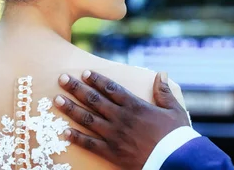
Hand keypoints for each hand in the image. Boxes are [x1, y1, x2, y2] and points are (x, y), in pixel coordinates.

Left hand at [54, 70, 190, 169]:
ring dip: (71, 108)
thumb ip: (164, 92)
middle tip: (62, 78)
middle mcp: (121, 118)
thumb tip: (161, 74)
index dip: (96, 80)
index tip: (85, 72)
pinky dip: (76, 137)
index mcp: (135, 106)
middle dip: (76, 88)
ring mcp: (114, 135)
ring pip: (87, 118)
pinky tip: (64, 131)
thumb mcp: (174, 110)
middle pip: (94, 100)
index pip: (111, 88)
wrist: (175, 161)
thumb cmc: (176, 136)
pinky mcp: (111, 152)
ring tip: (57, 99)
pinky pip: (90, 143)